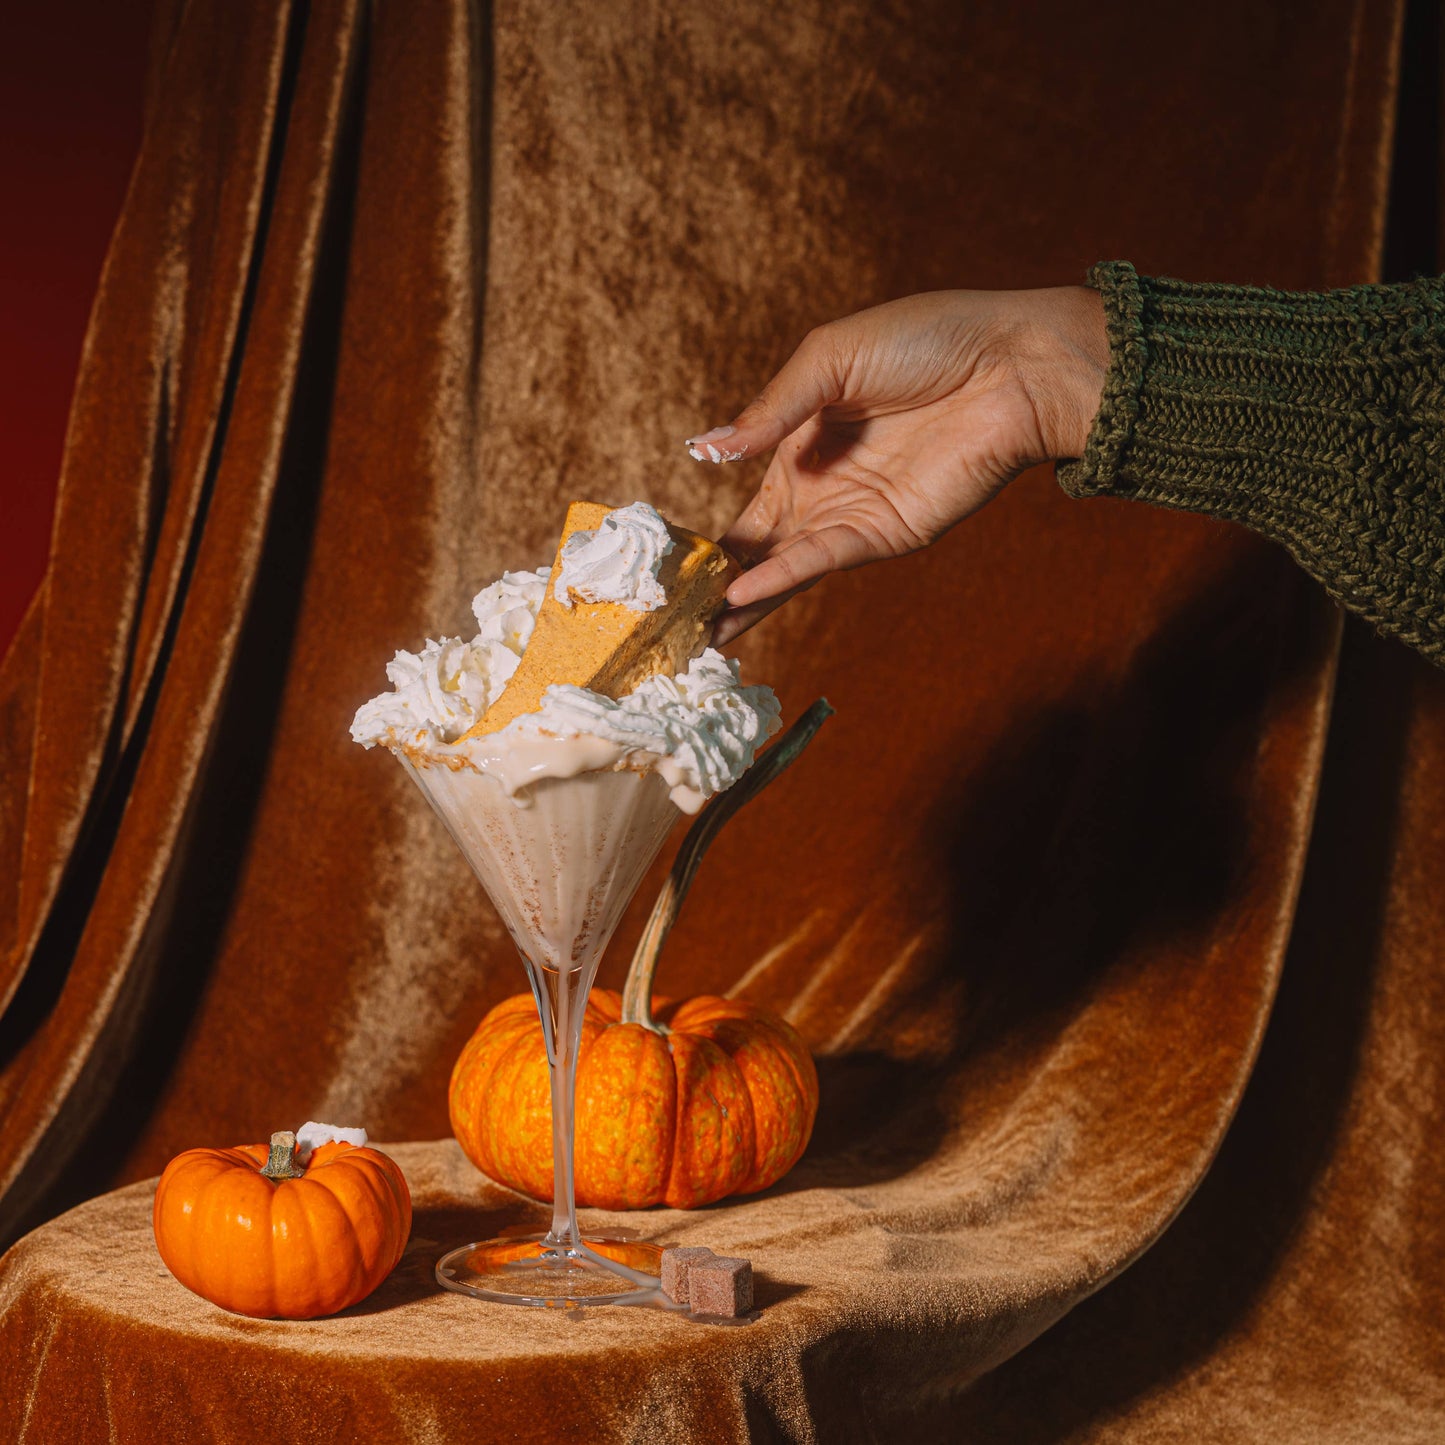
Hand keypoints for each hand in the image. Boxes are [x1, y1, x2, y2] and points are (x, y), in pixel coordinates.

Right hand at [689, 286, 1107, 643]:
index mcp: (797, 445)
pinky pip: (820, 559)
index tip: (657, 569)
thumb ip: (768, 411)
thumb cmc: (927, 340)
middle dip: (712, 586)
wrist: (1011, 365)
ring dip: (738, 600)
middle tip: (662, 622)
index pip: (742, 506)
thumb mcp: (830, 358)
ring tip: (690, 634)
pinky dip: (780, 577)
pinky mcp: (884, 533)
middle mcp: (819, 490)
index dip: (704, 539)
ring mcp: (850, 516)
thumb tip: (703, 449)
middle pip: (755, 549)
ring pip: (781, 568)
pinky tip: (738, 596)